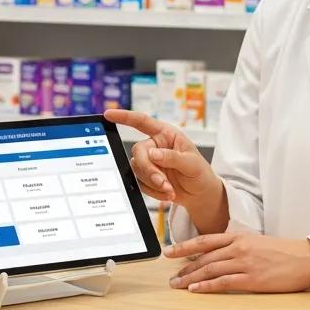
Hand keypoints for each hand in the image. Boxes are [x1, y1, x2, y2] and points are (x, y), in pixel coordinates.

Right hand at [104, 109, 226, 231]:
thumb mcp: (192, 163)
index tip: (109, 114)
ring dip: (153, 183)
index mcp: (166, 134)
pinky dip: (154, 191)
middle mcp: (154, 146)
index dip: (125, 117)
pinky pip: (140, 183)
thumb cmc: (200, 173)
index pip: (142, 122)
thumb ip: (172, 157)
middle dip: (149, 169)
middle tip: (162, 182)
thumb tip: (153, 154)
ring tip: (170, 190)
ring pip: (138, 170)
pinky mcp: (146, 178)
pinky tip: (167, 193)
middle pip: (138, 152)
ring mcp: (149, 163)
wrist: (200, 194)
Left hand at [165, 234, 309, 293]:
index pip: (205, 241)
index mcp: (240, 237)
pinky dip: (206, 286)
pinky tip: (195, 290)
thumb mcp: (258, 243)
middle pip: (204, 257)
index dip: (185, 246)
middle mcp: (239, 248)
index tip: (169, 251)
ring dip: (190, 278)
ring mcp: (245, 263)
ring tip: (177, 285)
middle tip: (170, 276)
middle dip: (184, 267)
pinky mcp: (252, 279)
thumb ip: (238, 247)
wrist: (306, 259)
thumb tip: (219, 256)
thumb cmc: (284, 252)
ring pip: (210, 269)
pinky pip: (223, 283)